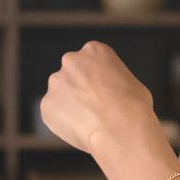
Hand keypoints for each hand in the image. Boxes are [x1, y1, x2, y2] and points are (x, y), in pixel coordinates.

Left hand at [40, 41, 157, 155]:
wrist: (120, 129)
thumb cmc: (133, 107)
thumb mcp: (131, 82)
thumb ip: (112, 81)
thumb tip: (108, 93)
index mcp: (94, 50)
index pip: (90, 62)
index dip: (97, 79)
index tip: (102, 92)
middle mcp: (71, 60)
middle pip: (72, 75)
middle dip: (79, 89)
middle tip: (93, 107)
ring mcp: (56, 82)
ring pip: (61, 94)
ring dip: (70, 105)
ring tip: (89, 121)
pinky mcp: (46, 104)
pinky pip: (53, 113)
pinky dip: (63, 121)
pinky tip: (80, 129)